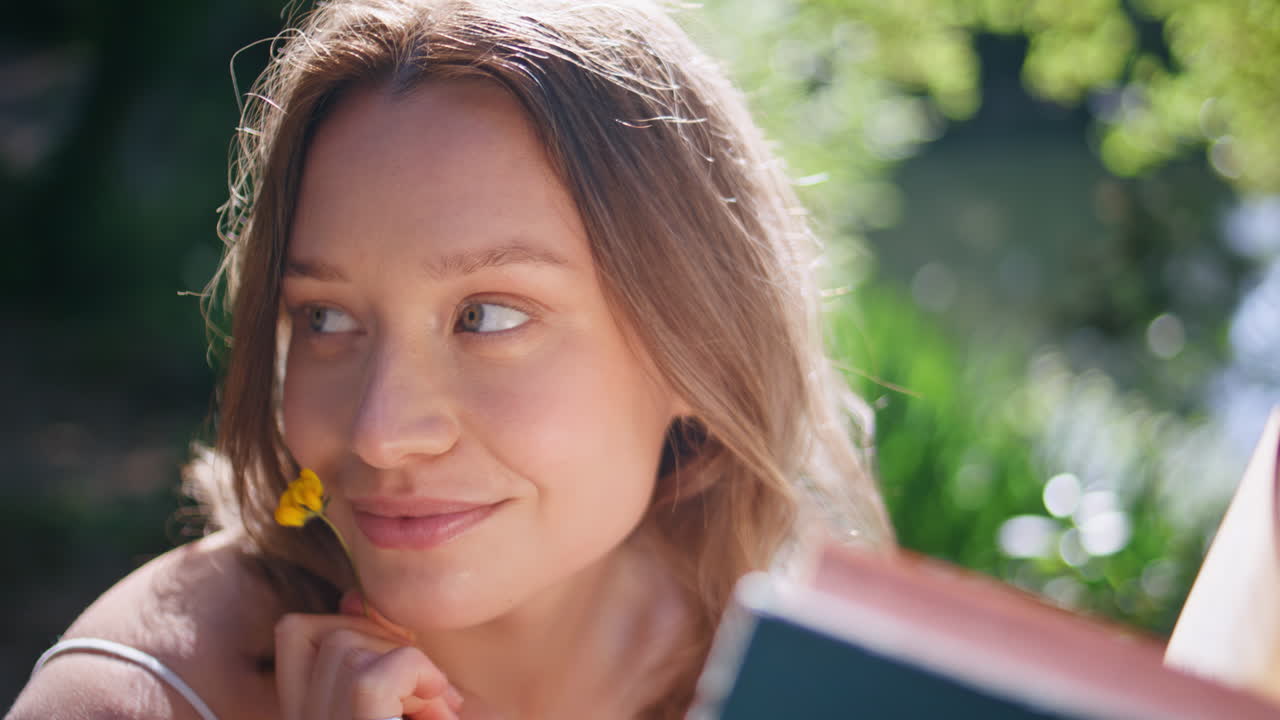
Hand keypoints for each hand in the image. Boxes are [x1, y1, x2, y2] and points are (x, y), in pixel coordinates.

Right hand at [274, 592, 463, 719]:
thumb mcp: (421, 701)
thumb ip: (386, 657)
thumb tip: (353, 599)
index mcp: (313, 719)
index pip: (295, 635)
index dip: (353, 617)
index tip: (405, 651)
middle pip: (328, 634)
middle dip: (391, 646)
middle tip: (432, 699)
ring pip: (347, 650)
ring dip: (411, 668)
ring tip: (436, 715)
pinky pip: (374, 677)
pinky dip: (419, 679)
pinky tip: (441, 713)